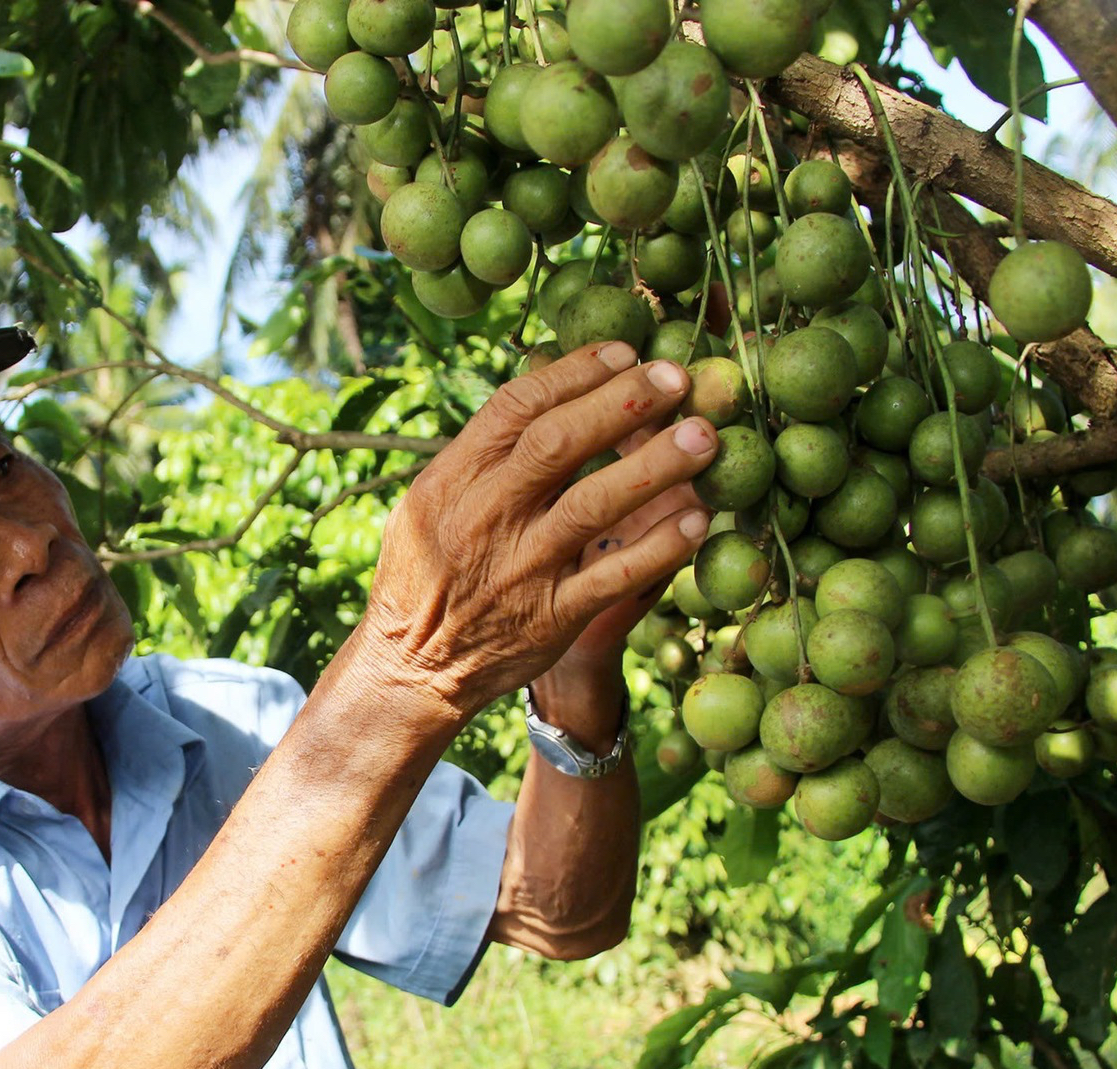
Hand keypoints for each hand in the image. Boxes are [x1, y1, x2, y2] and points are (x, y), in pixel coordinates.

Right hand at [354, 341, 718, 721]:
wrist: (412, 668)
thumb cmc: (426, 571)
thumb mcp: (431, 500)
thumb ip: (482, 449)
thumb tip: (543, 376)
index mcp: (453, 479)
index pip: (516, 407)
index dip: (576, 372)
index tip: (625, 352)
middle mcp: (486, 517)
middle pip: (559, 443)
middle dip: (623, 403)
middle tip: (677, 378)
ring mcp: (520, 568)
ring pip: (593, 505)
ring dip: (655, 467)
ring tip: (704, 437)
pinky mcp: (552, 617)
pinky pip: (615, 578)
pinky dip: (659, 548)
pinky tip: (698, 519)